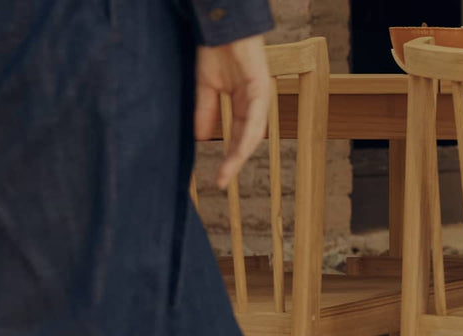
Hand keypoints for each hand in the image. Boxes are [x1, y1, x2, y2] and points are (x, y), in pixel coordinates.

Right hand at [194, 35, 273, 188]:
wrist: (219, 28)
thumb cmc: (215, 51)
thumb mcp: (206, 87)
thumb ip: (206, 112)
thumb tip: (202, 138)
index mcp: (241, 103)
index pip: (236, 135)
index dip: (228, 155)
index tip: (218, 176)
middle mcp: (253, 102)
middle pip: (246, 138)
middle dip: (233, 161)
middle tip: (222, 182)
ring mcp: (259, 95)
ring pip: (252, 132)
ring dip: (240, 153)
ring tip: (228, 171)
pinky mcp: (260, 87)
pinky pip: (254, 116)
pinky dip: (247, 133)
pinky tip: (239, 149)